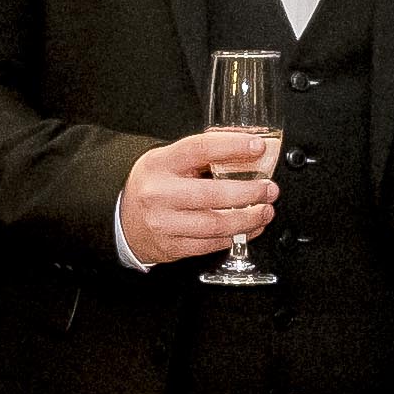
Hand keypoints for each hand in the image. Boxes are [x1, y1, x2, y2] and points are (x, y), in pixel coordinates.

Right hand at [119, 127, 275, 265]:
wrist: (123, 222)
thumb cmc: (152, 187)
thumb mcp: (168, 161)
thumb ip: (203, 154)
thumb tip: (246, 145)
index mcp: (160, 164)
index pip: (199, 149)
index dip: (232, 147)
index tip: (257, 147)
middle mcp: (160, 194)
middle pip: (212, 193)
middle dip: (249, 192)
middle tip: (269, 189)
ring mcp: (165, 223)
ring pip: (215, 224)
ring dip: (248, 218)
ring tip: (265, 210)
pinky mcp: (173, 247)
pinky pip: (211, 244)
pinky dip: (236, 236)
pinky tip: (251, 228)